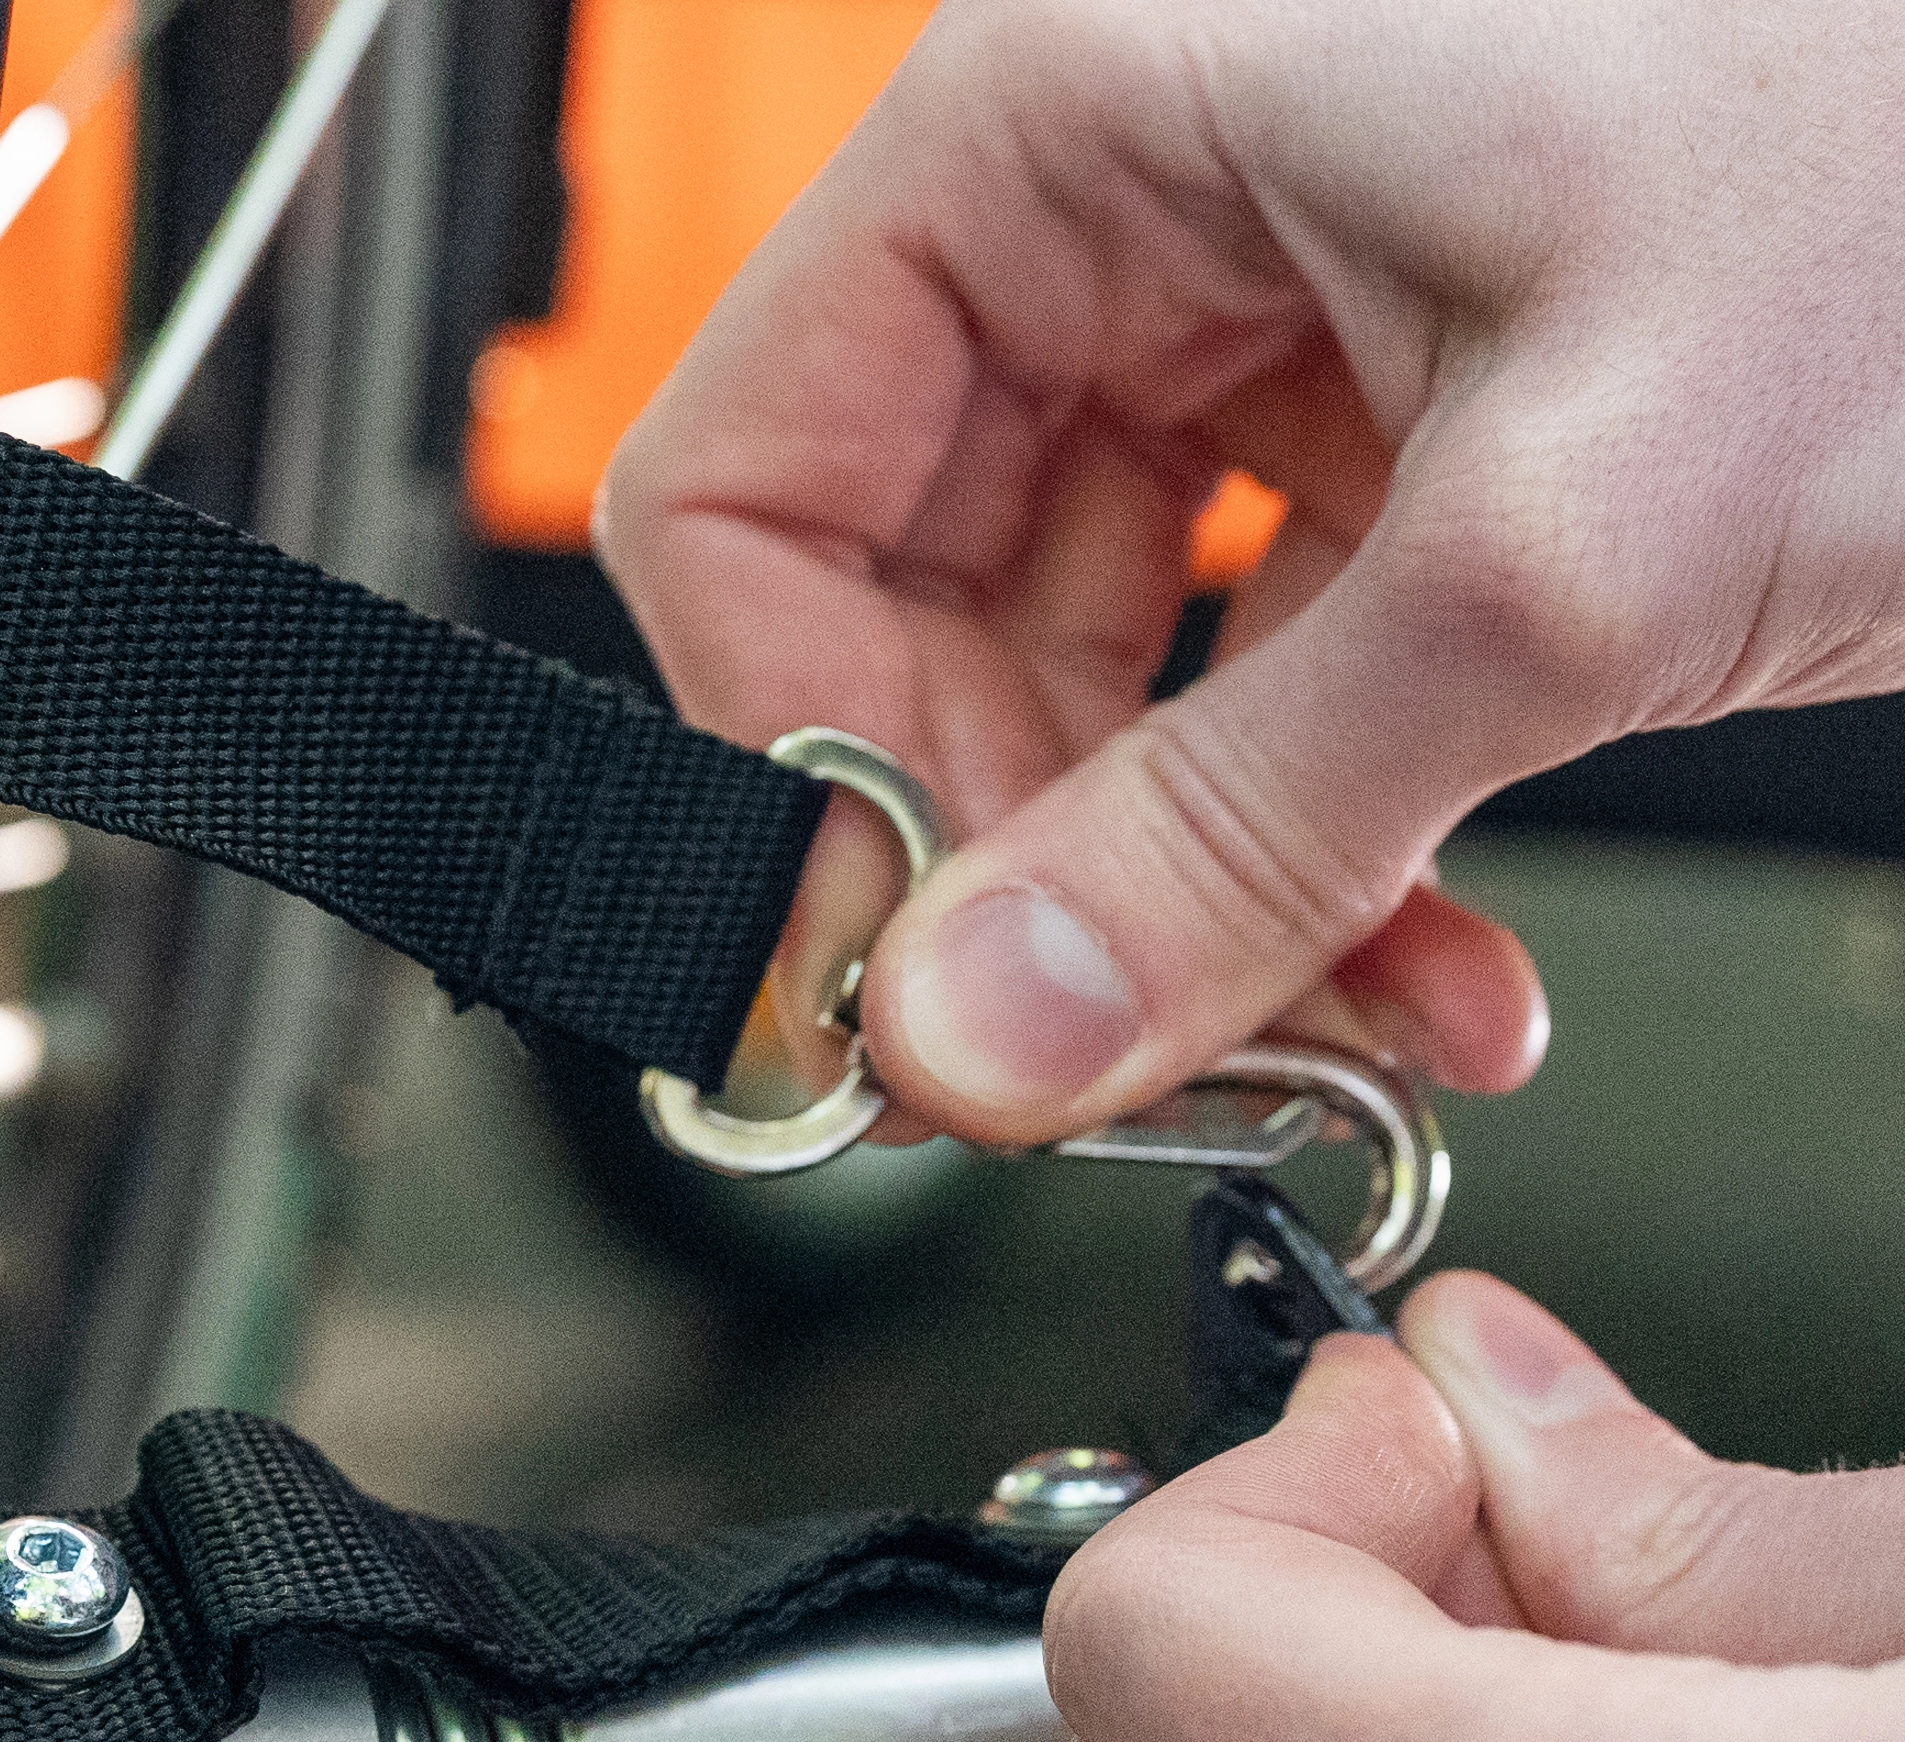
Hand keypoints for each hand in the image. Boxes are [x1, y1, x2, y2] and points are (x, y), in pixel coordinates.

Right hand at [596, 0, 1904, 1142]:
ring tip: (1327, 1034)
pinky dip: (1317, 853)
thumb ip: (1240, 823)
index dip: (794, 761)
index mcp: (1075, 116)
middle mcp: (1131, 207)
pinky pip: (1249, 686)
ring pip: (1080, 683)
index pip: (745, 485)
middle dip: (1023, 871)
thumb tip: (974, 1027)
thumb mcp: (1568, 545)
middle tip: (1110, 1053)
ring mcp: (1257, 314)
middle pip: (899, 614)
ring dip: (1190, 901)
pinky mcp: (1386, 422)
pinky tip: (1416, 969)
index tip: (896, 981)